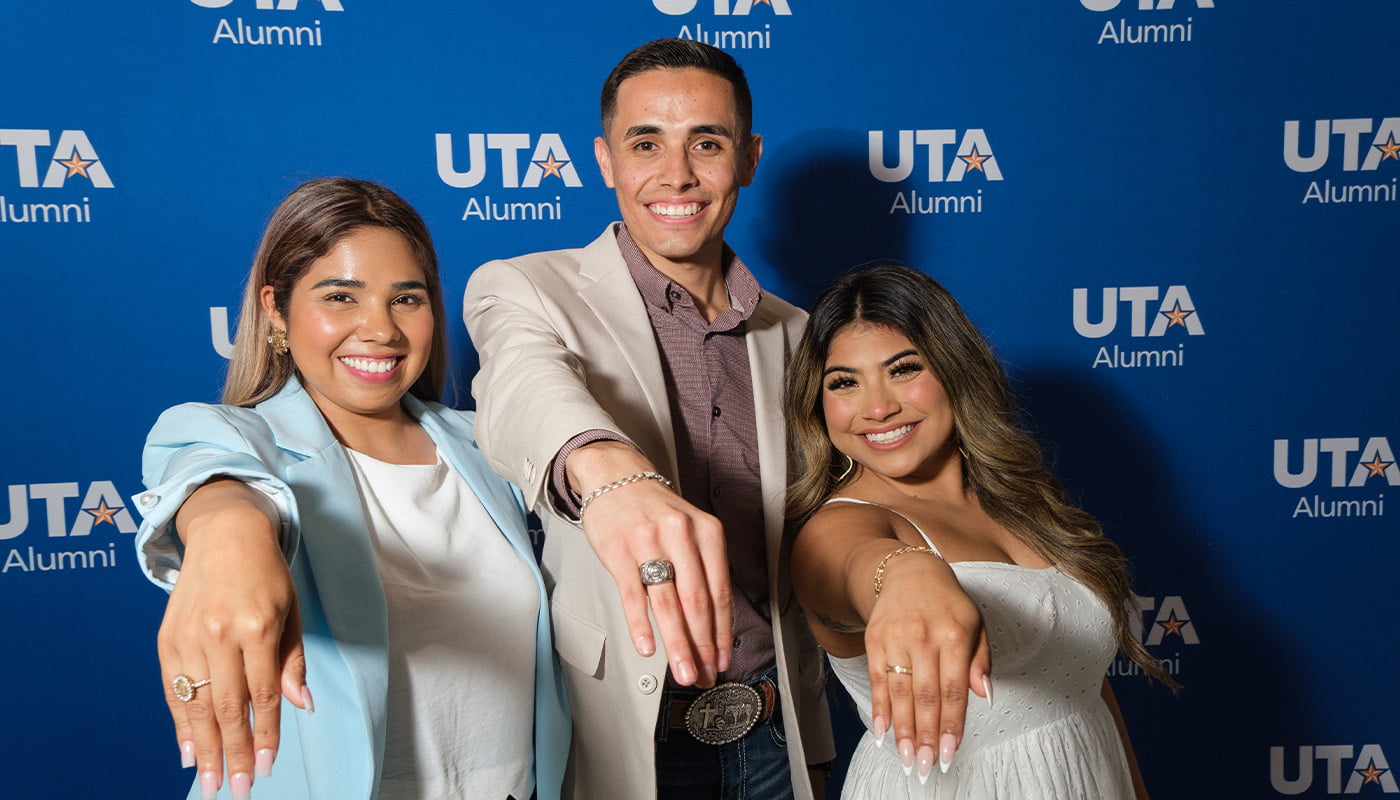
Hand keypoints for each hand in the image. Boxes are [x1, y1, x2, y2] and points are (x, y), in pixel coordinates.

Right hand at [157, 480, 308, 798]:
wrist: (225, 534)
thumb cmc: (267, 575)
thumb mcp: (292, 612)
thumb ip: (293, 662)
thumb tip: (303, 706)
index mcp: (257, 626)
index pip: (264, 694)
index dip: (267, 734)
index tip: (268, 767)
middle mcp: (220, 633)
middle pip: (228, 707)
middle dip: (235, 753)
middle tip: (240, 788)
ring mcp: (190, 636)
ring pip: (197, 705)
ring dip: (206, 749)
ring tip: (213, 782)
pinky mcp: (167, 638)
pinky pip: (173, 689)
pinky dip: (180, 724)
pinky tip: (188, 752)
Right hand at [568, 443, 731, 686]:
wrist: (617, 477)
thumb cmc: (656, 512)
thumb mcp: (690, 531)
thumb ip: (702, 571)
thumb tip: (710, 627)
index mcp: (708, 532)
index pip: (720, 593)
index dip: (722, 633)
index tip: (721, 660)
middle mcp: (682, 535)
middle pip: (697, 602)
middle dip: (702, 646)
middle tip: (702, 675)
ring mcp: (650, 542)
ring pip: (668, 603)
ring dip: (677, 644)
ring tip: (681, 671)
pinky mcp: (620, 550)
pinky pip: (633, 594)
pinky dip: (641, 625)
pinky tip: (647, 647)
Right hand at [863, 554, 989, 780]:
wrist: (908, 571)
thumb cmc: (948, 604)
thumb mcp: (976, 624)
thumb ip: (981, 661)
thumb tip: (984, 695)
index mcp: (955, 635)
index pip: (953, 690)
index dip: (950, 725)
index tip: (948, 752)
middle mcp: (924, 637)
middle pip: (925, 695)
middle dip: (925, 735)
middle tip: (924, 765)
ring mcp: (897, 638)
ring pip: (900, 691)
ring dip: (902, 729)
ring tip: (905, 757)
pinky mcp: (875, 639)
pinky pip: (877, 679)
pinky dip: (879, 708)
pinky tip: (882, 731)